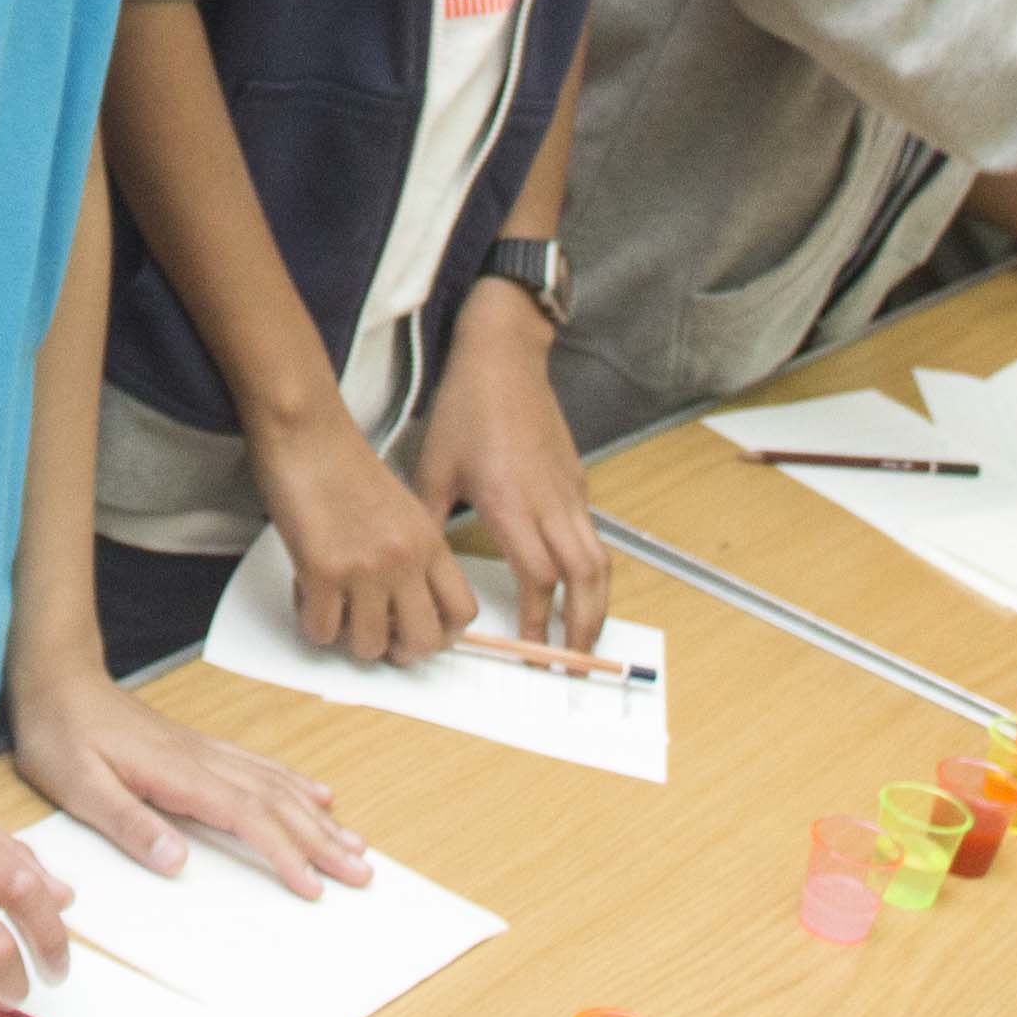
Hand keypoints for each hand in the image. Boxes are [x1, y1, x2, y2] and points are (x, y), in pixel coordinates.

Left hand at [10, 661, 368, 902]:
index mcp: (178, 774)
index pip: (246, 818)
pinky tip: (316, 795)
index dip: (283, 853)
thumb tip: (178, 861)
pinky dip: (295, 784)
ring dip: (318, 818)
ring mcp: (204, 751)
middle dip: (322, 841)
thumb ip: (128, 823)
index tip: (313, 885)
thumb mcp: (78, 786)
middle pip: (277, 803)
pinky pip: (260, 767)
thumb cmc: (61, 734)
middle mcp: (202, 760)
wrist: (56, 678)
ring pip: (276, 785)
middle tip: (361, 873)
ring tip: (354, 844)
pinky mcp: (198, 748)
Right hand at [256, 405, 470, 664]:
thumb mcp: (401, 508)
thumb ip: (412, 552)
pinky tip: (306, 591)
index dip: (442, 635)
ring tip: (333, 607)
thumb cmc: (345, 464)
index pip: (462, 611)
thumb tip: (405, 603)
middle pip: (423, 641)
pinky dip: (311, 620)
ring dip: (347, 637)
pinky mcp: (322, 571)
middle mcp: (405, 559)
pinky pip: (322, 630)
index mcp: (430, 541)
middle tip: (376, 636)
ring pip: (369, 646)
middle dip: (398, 651)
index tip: (418, 633)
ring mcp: (365, 568)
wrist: (307, 433)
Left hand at [406, 286, 610, 649]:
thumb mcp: (433, 466)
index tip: (529, 645)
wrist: (504, 356)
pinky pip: (592, 535)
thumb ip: (429, 519)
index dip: (536, 615)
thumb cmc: (466, 407)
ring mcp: (569, 490)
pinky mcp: (577, 480)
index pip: (537, 574)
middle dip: (582, 624)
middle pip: (583, 576)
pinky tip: (576, 587)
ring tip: (582, 636)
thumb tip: (418, 567)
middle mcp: (549, 500)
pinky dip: (591, 570)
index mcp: (511, 500)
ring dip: (596, 603)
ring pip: (598, 558)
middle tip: (571, 660)